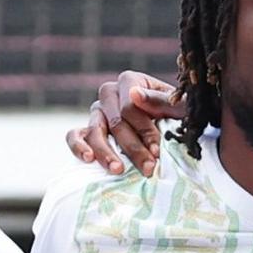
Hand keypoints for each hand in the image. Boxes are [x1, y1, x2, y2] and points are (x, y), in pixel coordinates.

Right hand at [65, 70, 180, 176]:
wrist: (170, 126)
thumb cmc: (176, 115)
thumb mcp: (178, 107)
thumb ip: (161, 99)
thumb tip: (134, 94)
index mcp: (130, 81)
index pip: (130, 107)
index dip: (144, 130)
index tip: (156, 151)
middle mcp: (109, 93)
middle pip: (116, 122)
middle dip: (132, 148)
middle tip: (147, 169)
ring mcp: (96, 112)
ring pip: (95, 131)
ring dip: (106, 153)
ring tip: (118, 170)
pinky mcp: (87, 129)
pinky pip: (74, 135)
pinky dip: (78, 146)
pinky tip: (88, 159)